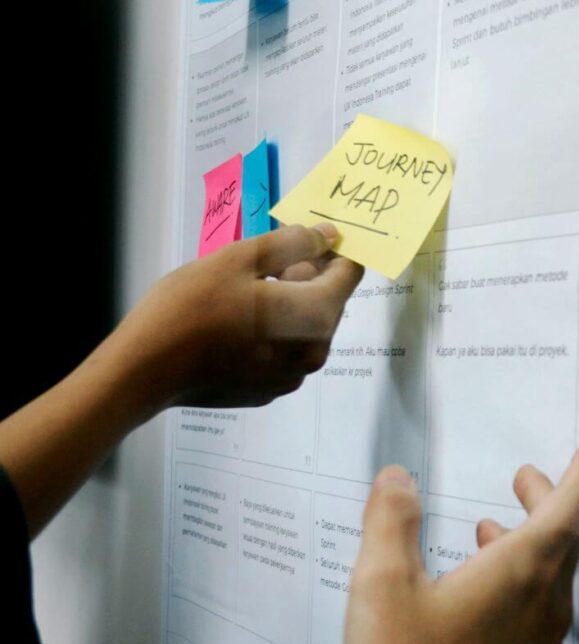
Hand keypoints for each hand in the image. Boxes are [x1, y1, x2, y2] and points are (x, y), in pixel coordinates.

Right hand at [109, 223, 362, 408]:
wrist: (145, 369)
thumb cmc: (190, 307)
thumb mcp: (240, 258)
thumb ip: (292, 243)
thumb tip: (328, 235)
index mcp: (315, 316)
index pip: (349, 274)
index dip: (332, 250)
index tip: (304, 238)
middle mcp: (314, 352)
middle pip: (330, 301)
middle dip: (307, 275)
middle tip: (260, 263)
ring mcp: (292, 376)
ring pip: (307, 326)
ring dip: (289, 302)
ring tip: (243, 292)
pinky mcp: (269, 389)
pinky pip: (286, 349)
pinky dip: (274, 331)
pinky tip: (236, 323)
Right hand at [345, 439, 578, 643]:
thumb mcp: (382, 587)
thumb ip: (391, 522)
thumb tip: (398, 479)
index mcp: (522, 571)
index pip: (570, 507)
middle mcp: (544, 605)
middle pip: (563, 539)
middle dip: (547, 501)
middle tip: (525, 477)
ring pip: (550, 577)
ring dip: (529, 543)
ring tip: (491, 528)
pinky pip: (539, 612)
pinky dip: (520, 583)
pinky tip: (483, 591)